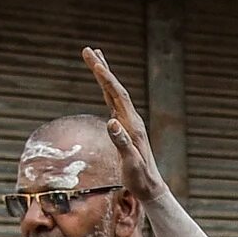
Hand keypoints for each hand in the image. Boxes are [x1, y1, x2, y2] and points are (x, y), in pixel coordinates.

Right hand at [84, 46, 167, 201]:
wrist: (150, 187)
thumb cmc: (140, 177)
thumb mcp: (130, 162)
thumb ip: (121, 142)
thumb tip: (110, 122)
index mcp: (132, 124)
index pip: (118, 96)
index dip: (107, 79)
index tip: (96, 64)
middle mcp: (131, 119)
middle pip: (115, 88)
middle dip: (102, 68)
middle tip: (88, 49)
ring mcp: (128, 122)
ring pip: (114, 92)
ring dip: (104, 74)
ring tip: (94, 58)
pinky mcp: (124, 127)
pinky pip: (113, 102)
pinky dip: (106, 89)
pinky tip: (103, 85)